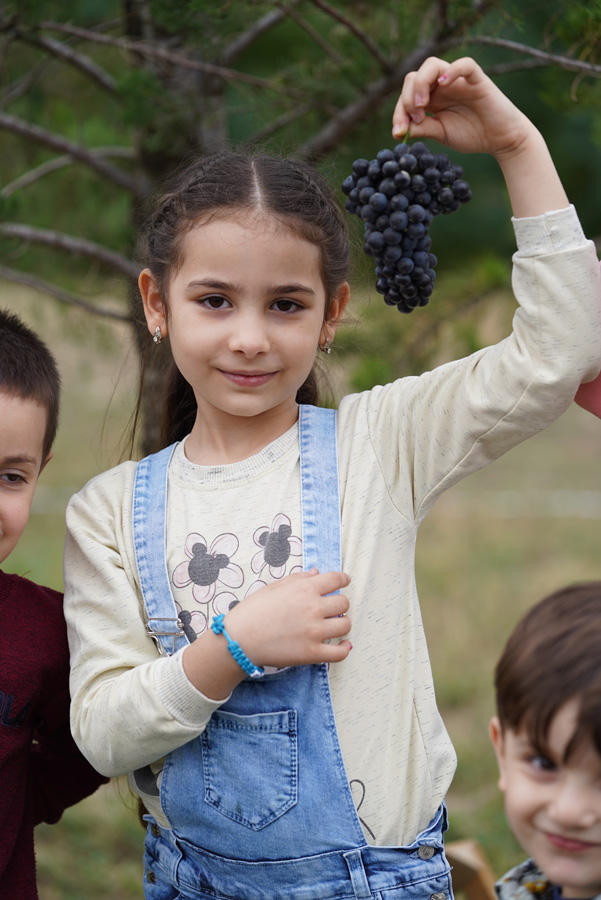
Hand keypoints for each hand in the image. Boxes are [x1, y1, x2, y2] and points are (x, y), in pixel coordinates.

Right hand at [225, 569, 351, 667]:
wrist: (239, 640)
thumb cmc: (252, 611)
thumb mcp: (273, 587)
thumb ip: (298, 579)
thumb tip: (316, 573)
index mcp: (304, 589)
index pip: (336, 579)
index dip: (342, 579)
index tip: (343, 582)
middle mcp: (313, 608)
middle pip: (343, 602)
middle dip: (339, 603)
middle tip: (331, 608)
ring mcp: (315, 632)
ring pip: (345, 625)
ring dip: (342, 623)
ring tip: (334, 625)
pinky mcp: (312, 653)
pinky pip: (339, 653)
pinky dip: (344, 649)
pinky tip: (343, 645)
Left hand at [392, 56, 533, 160]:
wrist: (500, 139)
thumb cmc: (471, 134)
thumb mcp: (441, 133)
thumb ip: (422, 129)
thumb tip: (400, 130)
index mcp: (430, 98)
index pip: (406, 95)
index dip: (398, 112)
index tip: (399, 132)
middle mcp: (440, 85)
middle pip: (413, 77)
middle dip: (406, 98)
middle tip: (415, 118)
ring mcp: (457, 79)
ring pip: (432, 65)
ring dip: (421, 83)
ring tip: (422, 104)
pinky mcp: (476, 78)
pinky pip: (465, 64)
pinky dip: (453, 70)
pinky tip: (444, 83)